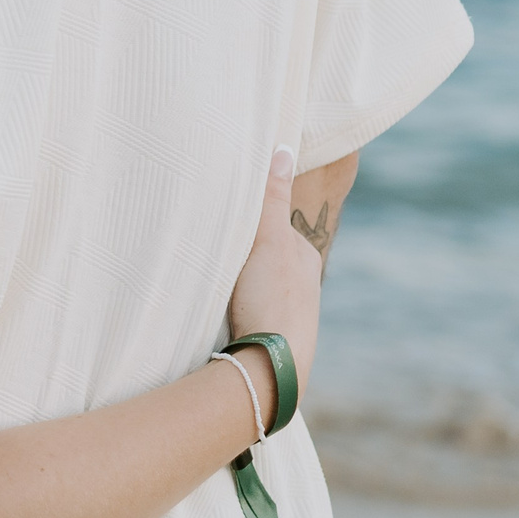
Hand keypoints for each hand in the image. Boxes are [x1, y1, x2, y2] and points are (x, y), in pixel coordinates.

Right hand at [226, 148, 321, 390]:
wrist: (272, 369)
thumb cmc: (273, 301)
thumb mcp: (268, 242)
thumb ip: (271, 198)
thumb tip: (283, 149)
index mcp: (306, 257)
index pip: (271, 223)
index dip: (245, 221)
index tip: (220, 223)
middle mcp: (303, 284)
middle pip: (264, 253)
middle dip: (241, 252)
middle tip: (212, 254)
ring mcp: (289, 312)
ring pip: (256, 282)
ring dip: (235, 280)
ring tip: (212, 284)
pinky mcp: (273, 336)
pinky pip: (250, 307)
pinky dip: (236, 304)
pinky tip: (220, 312)